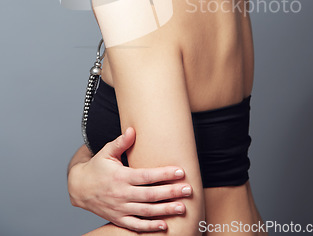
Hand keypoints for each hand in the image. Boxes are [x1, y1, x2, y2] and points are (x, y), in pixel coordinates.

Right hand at [68, 128, 192, 231]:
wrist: (79, 188)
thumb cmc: (96, 167)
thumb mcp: (106, 152)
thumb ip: (120, 142)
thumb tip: (132, 130)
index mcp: (121, 176)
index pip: (147, 176)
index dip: (164, 174)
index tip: (180, 172)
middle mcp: (122, 194)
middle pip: (150, 195)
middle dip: (171, 192)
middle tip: (188, 190)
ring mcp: (120, 208)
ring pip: (146, 211)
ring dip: (165, 210)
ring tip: (182, 208)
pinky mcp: (119, 218)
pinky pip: (136, 225)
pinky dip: (150, 227)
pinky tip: (164, 225)